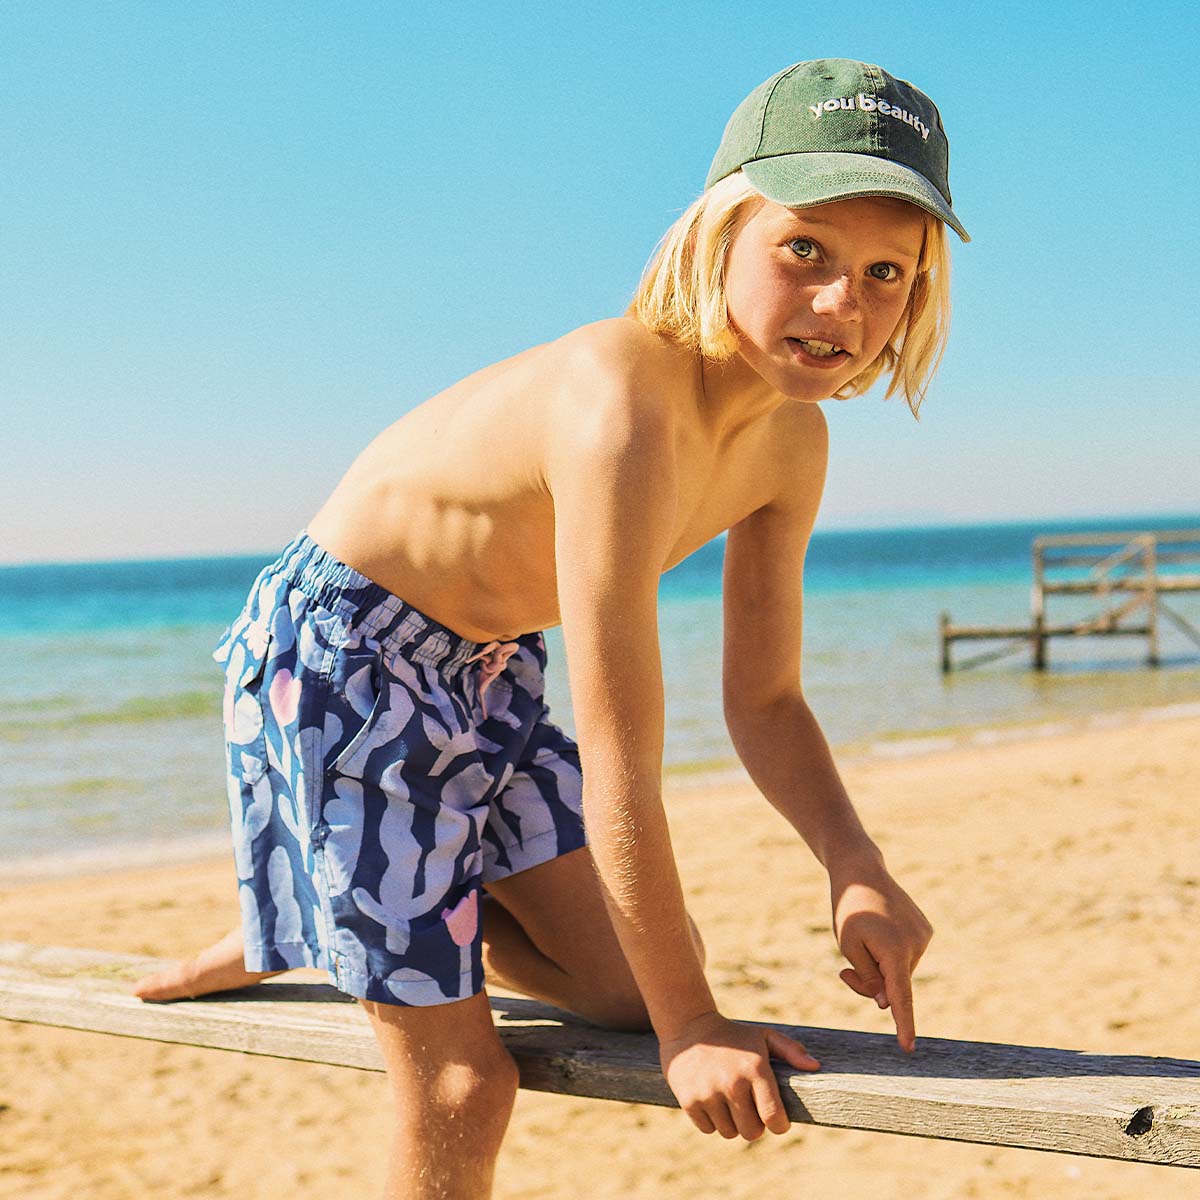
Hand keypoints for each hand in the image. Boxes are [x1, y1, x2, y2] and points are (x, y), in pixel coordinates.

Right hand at [658, 1010, 819, 1139]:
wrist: (688, 1026)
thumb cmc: (734, 1036)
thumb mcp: (763, 1036)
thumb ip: (791, 1050)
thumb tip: (815, 1067)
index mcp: (755, 1068)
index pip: (774, 1119)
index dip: (778, 1125)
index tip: (775, 1120)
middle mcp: (732, 1082)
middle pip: (752, 1132)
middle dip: (754, 1124)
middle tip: (748, 1107)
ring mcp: (709, 1092)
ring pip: (729, 1133)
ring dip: (731, 1122)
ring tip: (727, 1100)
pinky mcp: (689, 1100)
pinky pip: (708, 1129)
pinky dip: (710, 1120)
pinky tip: (710, 1098)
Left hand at [830, 859, 932, 1052]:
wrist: (862, 871)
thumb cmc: (850, 909)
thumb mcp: (849, 946)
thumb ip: (868, 977)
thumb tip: (887, 1004)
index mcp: (895, 951)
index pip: (901, 997)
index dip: (903, 1024)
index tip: (908, 1047)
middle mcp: (916, 945)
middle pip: (894, 985)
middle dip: (871, 985)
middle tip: (843, 972)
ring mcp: (924, 936)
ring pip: (900, 971)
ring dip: (880, 967)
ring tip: (864, 939)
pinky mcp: (925, 930)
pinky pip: (905, 956)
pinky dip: (891, 954)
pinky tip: (879, 930)